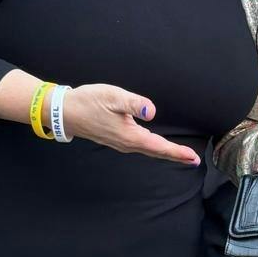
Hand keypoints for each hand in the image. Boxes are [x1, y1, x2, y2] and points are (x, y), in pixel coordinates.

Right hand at [61, 84, 200, 163]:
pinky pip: (140, 146)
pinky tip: (157, 145)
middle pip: (156, 151)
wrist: (64, 112)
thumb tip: (152, 111)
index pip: (159, 146)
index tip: (193, 157)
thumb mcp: (113, 97)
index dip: (177, 152)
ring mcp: (121, 143)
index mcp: (129, 136)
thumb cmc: (88, 102)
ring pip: (148, 149)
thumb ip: (134, 103)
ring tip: (181, 154)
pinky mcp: (116, 138)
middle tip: (194, 159)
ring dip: (165, 152)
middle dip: (175, 155)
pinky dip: (154, 147)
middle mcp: (127, 143)